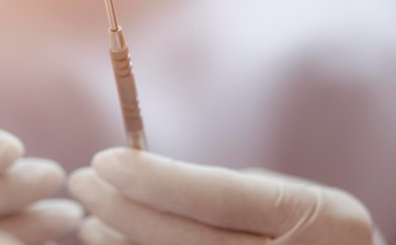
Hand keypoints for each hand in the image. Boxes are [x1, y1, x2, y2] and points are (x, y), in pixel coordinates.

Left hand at [69, 147, 381, 244]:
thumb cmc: (313, 229)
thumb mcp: (291, 196)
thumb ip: (229, 192)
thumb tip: (149, 183)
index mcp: (314, 216)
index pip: (217, 196)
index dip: (155, 178)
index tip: (103, 159)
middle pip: (185, 239)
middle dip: (123, 209)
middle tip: (81, 182)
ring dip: (121, 244)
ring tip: (88, 219)